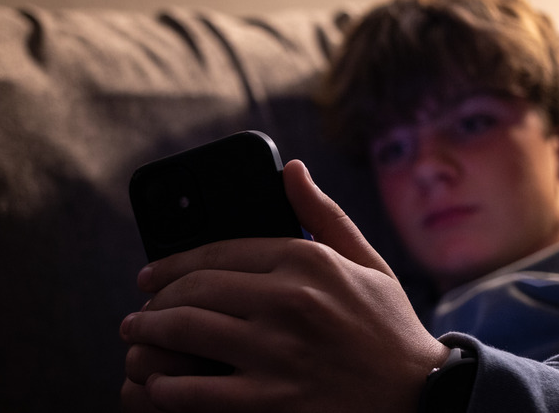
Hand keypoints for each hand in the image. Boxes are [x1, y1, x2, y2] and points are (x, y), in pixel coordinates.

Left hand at [120, 160, 448, 412]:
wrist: (422, 397)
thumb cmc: (389, 327)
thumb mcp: (366, 262)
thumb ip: (323, 214)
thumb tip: (291, 169)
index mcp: (309, 260)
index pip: (219, 251)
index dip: (173, 263)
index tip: (150, 274)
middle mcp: (290, 300)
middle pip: (196, 289)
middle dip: (154, 299)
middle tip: (138, 309)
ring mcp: (279, 352)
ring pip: (187, 332)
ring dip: (149, 334)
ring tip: (136, 336)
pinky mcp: (274, 401)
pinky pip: (198, 392)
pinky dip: (167, 387)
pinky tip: (158, 384)